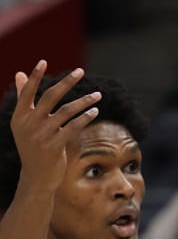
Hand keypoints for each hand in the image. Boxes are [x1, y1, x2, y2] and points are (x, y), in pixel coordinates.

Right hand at [10, 62, 100, 191]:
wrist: (36, 177)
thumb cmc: (33, 147)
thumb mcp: (24, 124)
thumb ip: (24, 100)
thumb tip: (18, 74)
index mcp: (19, 116)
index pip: (27, 92)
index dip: (34, 76)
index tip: (43, 62)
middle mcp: (29, 123)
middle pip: (50, 96)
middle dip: (67, 82)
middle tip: (81, 71)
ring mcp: (42, 134)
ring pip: (66, 111)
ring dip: (84, 101)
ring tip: (98, 95)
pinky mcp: (55, 145)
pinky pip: (73, 127)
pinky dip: (85, 118)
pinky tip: (95, 111)